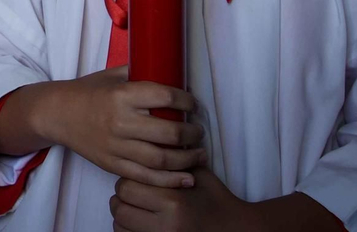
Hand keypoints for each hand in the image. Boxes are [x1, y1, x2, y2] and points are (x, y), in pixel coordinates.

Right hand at [40, 67, 203, 187]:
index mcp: (121, 95)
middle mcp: (120, 122)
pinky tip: (187, 177)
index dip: (187, 102)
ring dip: (188, 158)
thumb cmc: (87, 92)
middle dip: (193, 133)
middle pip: (169, 132)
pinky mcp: (113, 165)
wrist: (57, 114)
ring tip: (199, 153)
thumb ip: (139, 74)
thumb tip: (170, 71)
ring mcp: (116, 147)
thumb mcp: (112, 76)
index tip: (193, 104)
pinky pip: (147, 177)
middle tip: (199, 131)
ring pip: (162, 159)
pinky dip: (171, 180)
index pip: (165, 98)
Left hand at [111, 168, 251, 231]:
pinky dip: (128, 230)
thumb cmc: (216, 200)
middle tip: (134, 194)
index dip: (128, 180)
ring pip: (120, 226)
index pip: (128, 186)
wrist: (236, 229)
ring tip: (135, 209)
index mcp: (173, 201)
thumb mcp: (198, 174)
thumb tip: (153, 133)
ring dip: (124, 216)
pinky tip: (139, 223)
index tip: (137, 178)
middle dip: (123, 199)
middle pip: (120, 207)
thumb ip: (175, 158)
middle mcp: (166, 225)